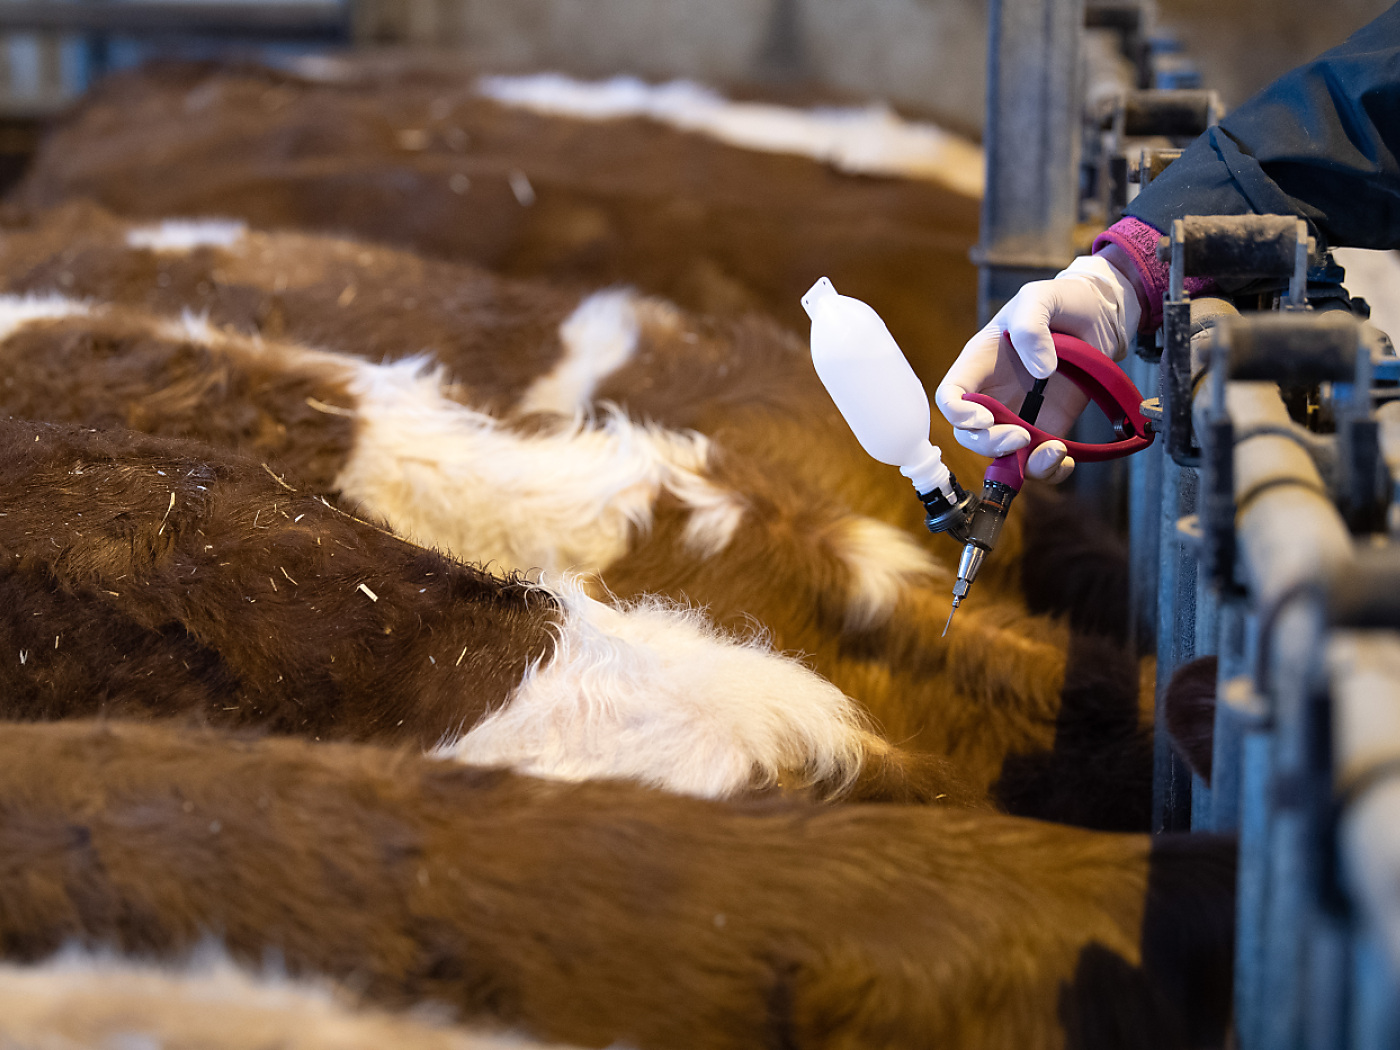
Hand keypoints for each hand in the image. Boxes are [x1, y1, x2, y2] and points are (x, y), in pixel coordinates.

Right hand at [934, 251, 1142, 482]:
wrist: (1101, 315)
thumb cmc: (1062, 301)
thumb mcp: (1041, 298)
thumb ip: (1032, 327)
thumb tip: (1040, 370)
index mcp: (980, 363)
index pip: (950, 396)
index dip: (958, 413)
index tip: (984, 417)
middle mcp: (994, 394)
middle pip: (971, 434)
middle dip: (990, 444)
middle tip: (1022, 437)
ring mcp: (1021, 414)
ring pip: (1003, 455)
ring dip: (1021, 464)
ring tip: (1054, 451)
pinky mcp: (1049, 427)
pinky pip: (1039, 460)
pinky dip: (1049, 470)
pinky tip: (1066, 459)